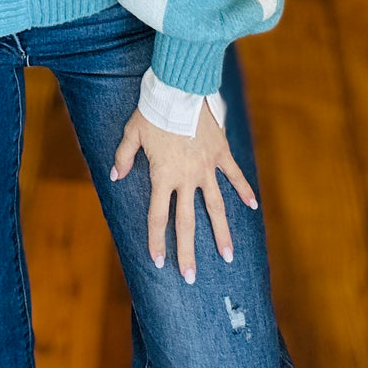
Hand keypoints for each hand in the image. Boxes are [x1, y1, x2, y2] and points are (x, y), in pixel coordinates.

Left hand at [110, 99, 257, 283]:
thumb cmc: (152, 111)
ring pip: (215, 207)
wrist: (179, 89)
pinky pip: (234, 175)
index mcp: (163, 176)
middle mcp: (186, 178)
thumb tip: (114, 175)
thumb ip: (123, 157)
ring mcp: (206, 168)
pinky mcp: (220, 153)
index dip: (157, 241)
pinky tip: (253, 206)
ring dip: (221, 233)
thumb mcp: (132, 133)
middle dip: (187, 252)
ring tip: (227, 256)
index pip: (159, 217)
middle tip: (190, 278)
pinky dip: (244, 190)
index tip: (158, 262)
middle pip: (187, 222)